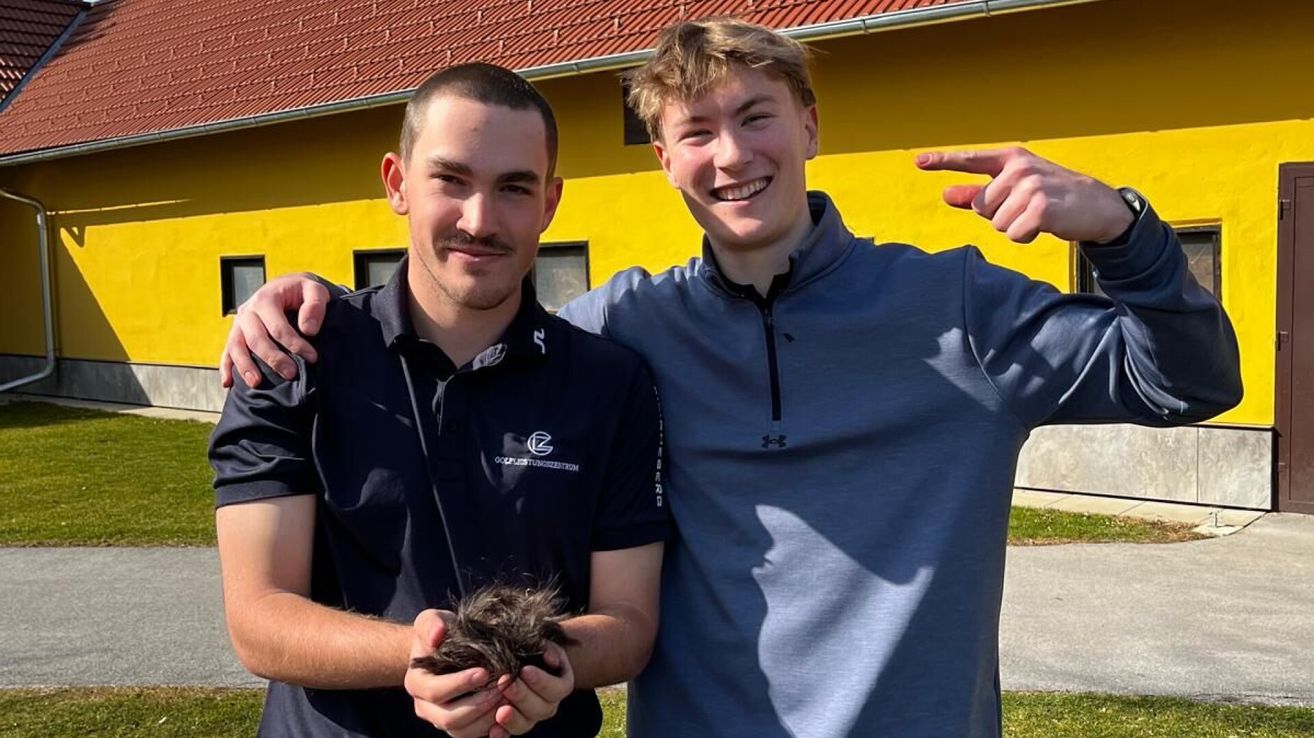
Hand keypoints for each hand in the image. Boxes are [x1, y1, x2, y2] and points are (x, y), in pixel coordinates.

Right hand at [219, 273, 328, 388]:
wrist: (287, 287)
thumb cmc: (302, 291)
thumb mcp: (315, 290)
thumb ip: (315, 305)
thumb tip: (308, 330)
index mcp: (266, 299)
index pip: (278, 327)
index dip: (295, 344)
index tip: (312, 357)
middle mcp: (248, 311)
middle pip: (256, 339)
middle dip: (273, 359)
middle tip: (291, 374)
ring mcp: (239, 324)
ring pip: (236, 347)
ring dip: (245, 366)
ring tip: (257, 383)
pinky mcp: (236, 334)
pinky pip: (227, 351)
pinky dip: (226, 367)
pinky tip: (228, 383)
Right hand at [405, 609, 503, 737]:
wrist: (447, 648)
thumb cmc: (441, 632)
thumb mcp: (433, 619)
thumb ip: (431, 624)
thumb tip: (438, 634)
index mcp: (416, 683)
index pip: (436, 691)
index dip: (460, 684)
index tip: (484, 671)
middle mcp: (425, 707)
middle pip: (449, 718)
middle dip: (479, 704)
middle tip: (503, 687)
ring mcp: (441, 719)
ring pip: (462, 731)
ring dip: (487, 718)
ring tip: (509, 697)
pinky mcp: (459, 727)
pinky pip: (474, 735)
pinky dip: (491, 728)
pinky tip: (508, 712)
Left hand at [491, 642, 574, 736]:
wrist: (524, 661)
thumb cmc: (534, 650)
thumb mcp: (544, 643)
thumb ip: (548, 647)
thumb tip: (549, 657)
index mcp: (561, 686)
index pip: (556, 688)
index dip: (541, 681)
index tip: (525, 670)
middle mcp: (548, 705)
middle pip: (540, 708)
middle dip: (522, 696)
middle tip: (505, 684)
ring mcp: (531, 718)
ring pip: (525, 724)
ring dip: (513, 719)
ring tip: (500, 711)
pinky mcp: (514, 725)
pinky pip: (509, 734)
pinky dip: (501, 734)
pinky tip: (494, 731)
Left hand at [915, 147, 1132, 244]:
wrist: (1099, 206)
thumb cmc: (1052, 196)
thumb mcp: (1016, 188)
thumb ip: (979, 192)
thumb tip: (946, 194)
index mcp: (1011, 159)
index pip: (971, 160)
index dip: (942, 161)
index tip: (918, 161)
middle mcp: (1019, 169)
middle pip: (982, 207)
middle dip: (1001, 216)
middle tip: (1029, 208)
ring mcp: (1030, 187)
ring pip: (997, 224)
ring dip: (1015, 227)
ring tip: (1039, 215)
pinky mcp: (1040, 208)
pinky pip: (1013, 235)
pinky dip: (1026, 237)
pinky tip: (1045, 225)